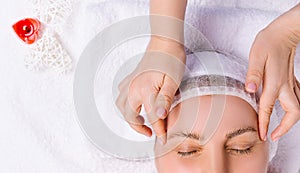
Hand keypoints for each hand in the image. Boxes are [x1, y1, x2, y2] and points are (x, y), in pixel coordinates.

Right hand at [116, 37, 185, 143]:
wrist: (165, 41)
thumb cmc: (171, 60)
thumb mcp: (173, 81)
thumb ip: (165, 100)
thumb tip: (159, 118)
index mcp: (145, 90)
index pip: (152, 118)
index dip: (159, 130)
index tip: (164, 140)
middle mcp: (133, 88)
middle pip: (130, 116)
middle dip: (139, 128)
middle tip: (151, 133)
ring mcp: (129, 83)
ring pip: (121, 106)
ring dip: (129, 117)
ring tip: (140, 121)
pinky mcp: (130, 78)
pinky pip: (121, 95)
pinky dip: (125, 104)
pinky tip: (134, 104)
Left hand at [245, 4, 299, 140]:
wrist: (283, 32)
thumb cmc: (269, 42)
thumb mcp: (256, 56)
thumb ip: (253, 74)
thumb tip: (250, 90)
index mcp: (275, 83)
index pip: (268, 108)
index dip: (264, 123)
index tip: (262, 135)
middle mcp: (285, 86)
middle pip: (293, 113)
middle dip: (285, 128)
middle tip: (273, 136)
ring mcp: (290, 83)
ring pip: (297, 107)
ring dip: (291, 121)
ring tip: (280, 128)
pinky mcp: (291, 79)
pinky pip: (297, 98)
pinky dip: (292, 109)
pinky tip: (285, 110)